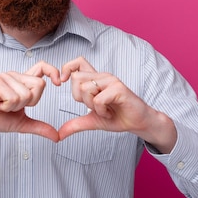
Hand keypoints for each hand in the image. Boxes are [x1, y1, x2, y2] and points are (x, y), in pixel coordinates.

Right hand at [0, 61, 61, 141]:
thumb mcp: (23, 124)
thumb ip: (40, 127)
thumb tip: (57, 136)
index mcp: (22, 81)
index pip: (42, 67)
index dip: (53, 71)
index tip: (59, 82)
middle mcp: (15, 75)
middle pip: (39, 85)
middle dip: (30, 102)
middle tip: (14, 106)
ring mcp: (5, 77)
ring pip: (25, 94)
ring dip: (15, 107)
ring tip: (3, 106)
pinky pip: (13, 97)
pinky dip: (6, 107)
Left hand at [58, 57, 176, 152]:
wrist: (138, 123)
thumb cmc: (118, 117)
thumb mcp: (92, 120)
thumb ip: (75, 124)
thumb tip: (59, 134)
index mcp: (95, 79)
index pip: (77, 63)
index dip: (67, 69)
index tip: (62, 83)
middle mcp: (103, 76)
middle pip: (76, 78)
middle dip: (79, 97)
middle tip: (93, 106)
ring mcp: (111, 81)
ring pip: (86, 88)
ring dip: (91, 105)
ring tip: (103, 110)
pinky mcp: (119, 89)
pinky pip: (98, 99)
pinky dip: (101, 110)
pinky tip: (109, 112)